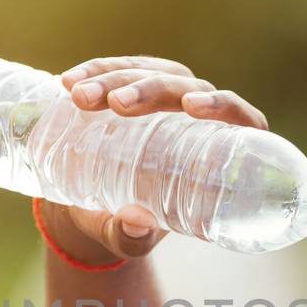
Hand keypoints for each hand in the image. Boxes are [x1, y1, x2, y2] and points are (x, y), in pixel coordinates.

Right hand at [36, 56, 269, 264]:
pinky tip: (69, 80)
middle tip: (115, 104)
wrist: (93, 209)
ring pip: (149, 71)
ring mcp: (167, 93)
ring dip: (115, 77)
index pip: (237, 117)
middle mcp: (198, 115)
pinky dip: (94, 71)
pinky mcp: (135, 83)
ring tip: (79, 95)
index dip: (221, 105)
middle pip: (184, 88)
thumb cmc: (128, 225)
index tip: (190, 108)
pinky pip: (118, 68)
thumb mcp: (129, 237)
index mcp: (219, 149)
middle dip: (149, 90)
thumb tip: (136, 223)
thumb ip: (132, 237)